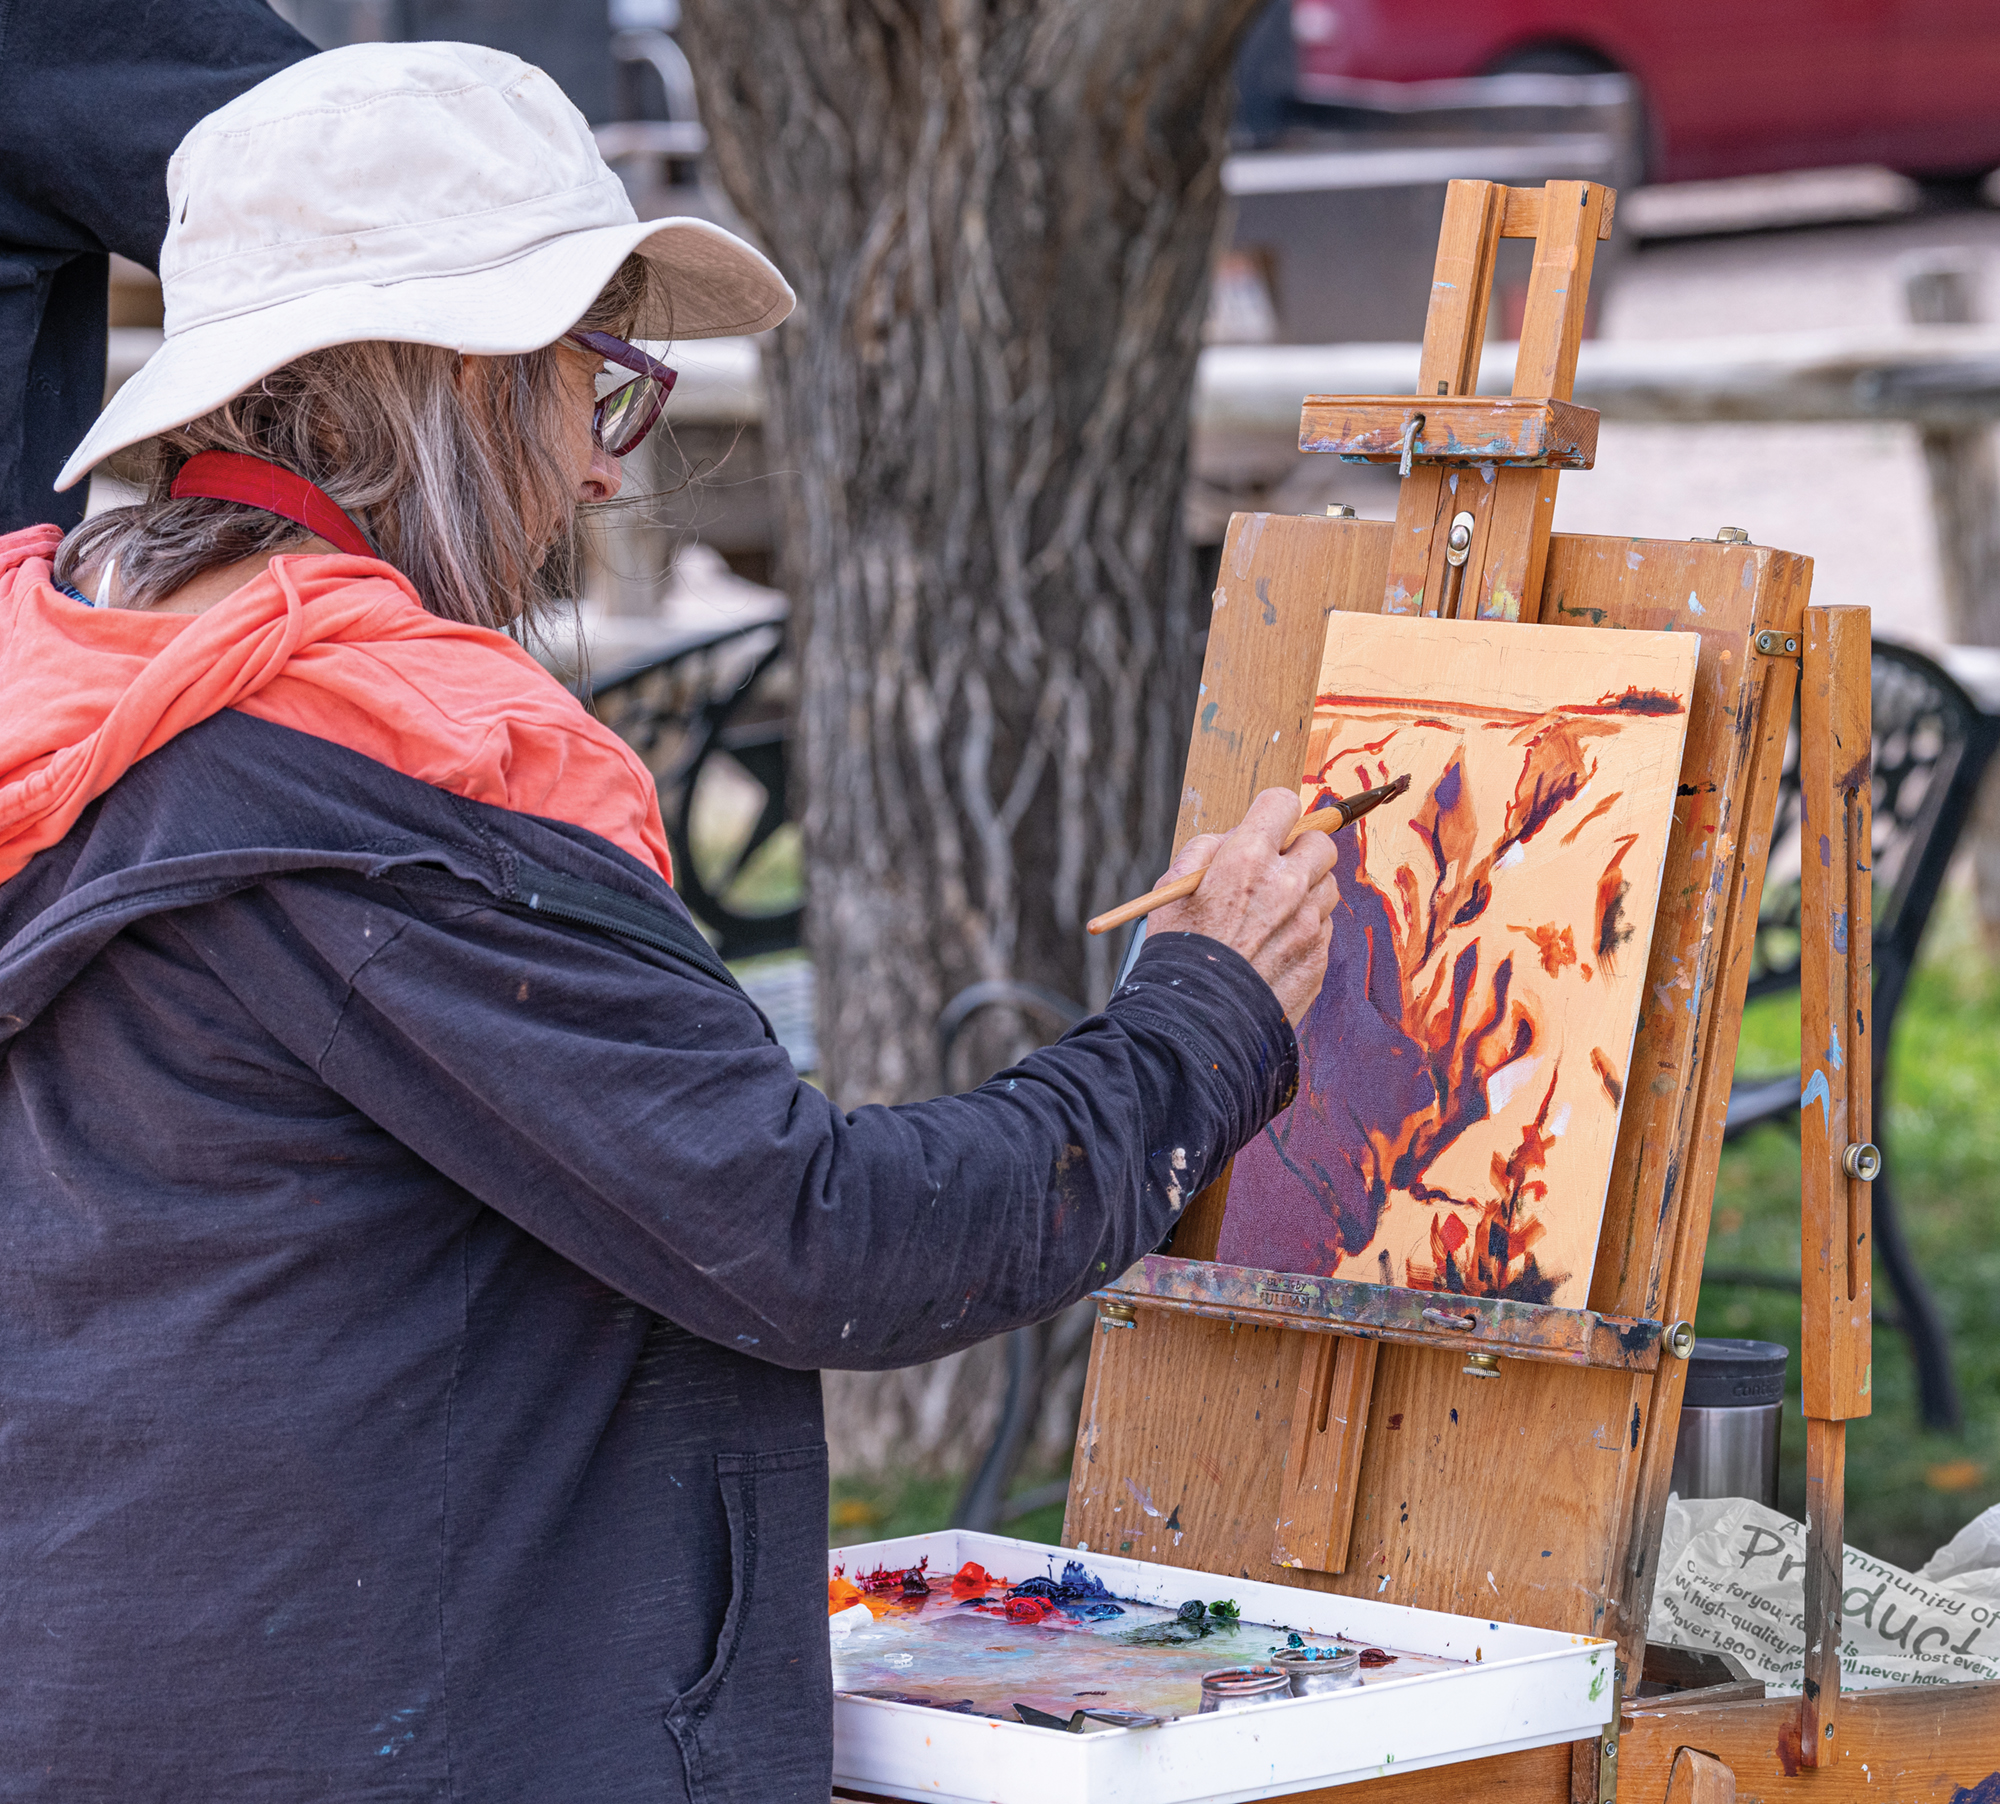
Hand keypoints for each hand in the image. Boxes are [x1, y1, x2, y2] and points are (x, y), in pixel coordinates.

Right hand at [1147, 788, 1339, 1025]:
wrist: (1193, 1025)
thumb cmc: (1176, 953)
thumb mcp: (1173, 889)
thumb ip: (1207, 850)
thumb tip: (1237, 837)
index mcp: (1246, 860)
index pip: (1284, 803)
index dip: (1275, 812)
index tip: (1270, 825)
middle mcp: (1285, 885)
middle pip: (1322, 843)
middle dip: (1300, 850)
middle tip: (1277, 869)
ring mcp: (1308, 923)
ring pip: (1328, 885)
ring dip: (1306, 891)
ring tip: (1272, 915)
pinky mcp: (1318, 957)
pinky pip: (1324, 926)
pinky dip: (1306, 929)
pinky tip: (1274, 947)